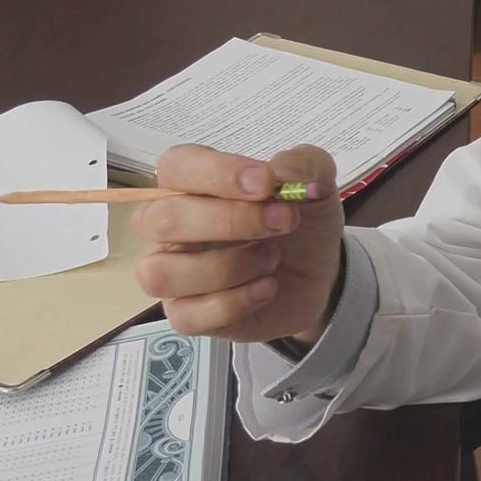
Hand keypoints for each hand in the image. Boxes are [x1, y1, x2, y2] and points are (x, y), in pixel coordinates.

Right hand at [131, 144, 343, 344]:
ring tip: (271, 258)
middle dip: (229, 221)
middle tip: (284, 221)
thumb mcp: (315, 184)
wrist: (317, 273)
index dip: (217, 173)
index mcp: (191, 184)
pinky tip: (267, 288)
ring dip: (227, 267)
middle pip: (162, 220)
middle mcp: (169, 227)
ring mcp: (171, 272)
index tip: (266, 183)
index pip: (176, 167)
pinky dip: (236, 303)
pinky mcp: (186, 314)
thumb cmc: (299, 222)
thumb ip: (304, 165)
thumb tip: (282, 173)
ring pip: (162, 274)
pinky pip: (188, 315)